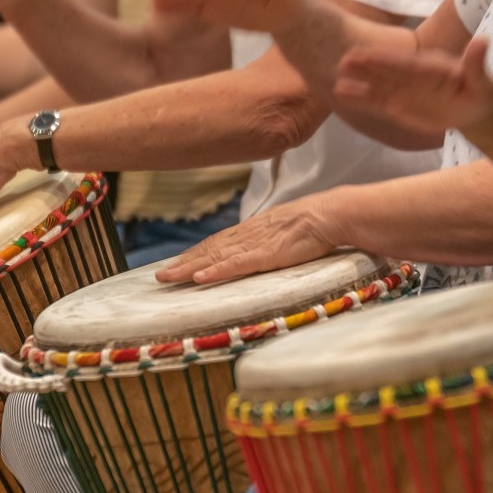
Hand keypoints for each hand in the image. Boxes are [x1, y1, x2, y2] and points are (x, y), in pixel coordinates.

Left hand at [156, 197, 338, 283]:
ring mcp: (254, 244)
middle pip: (208, 250)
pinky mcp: (265, 254)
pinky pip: (235, 264)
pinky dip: (215, 271)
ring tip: (168, 278)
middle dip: (183, 263)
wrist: (332, 214)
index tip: (177, 264)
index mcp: (251, 230)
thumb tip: (263, 250)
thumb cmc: (315, 223)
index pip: (217, 244)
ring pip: (214, 257)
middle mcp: (246, 235)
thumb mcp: (285, 233)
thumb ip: (269, 241)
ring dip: (189, 268)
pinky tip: (199, 277)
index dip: (195, 255)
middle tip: (160, 276)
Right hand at [333, 38, 492, 133]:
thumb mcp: (480, 81)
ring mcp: (401, 89)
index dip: (388, 59)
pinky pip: (375, 101)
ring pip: (377, 84)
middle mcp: (411, 75)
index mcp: (429, 67)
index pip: (406, 63)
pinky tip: (341, 93)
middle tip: (344, 59)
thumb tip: (482, 41)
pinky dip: (360, 97)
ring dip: (359, 81)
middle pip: (387, 69)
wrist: (470, 107)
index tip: (368, 55)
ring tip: (337, 79)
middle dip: (367, 66)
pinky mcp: (395, 104)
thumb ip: (475, 64)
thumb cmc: (477, 93)